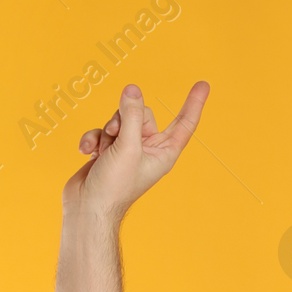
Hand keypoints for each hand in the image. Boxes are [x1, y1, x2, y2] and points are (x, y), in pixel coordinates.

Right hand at [62, 80, 209, 219]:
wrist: (87, 208)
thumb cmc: (114, 186)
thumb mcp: (127, 146)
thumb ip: (130, 115)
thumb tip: (132, 89)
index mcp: (164, 152)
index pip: (184, 123)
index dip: (193, 103)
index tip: (204, 84)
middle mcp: (149, 150)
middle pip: (142, 113)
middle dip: (124, 118)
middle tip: (115, 134)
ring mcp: (128, 150)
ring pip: (119, 120)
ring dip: (106, 131)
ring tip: (102, 150)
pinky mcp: (108, 151)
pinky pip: (102, 131)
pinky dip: (93, 138)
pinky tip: (87, 151)